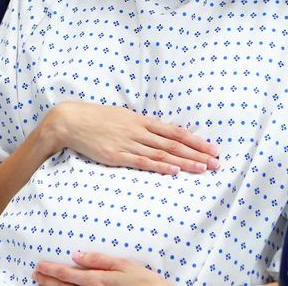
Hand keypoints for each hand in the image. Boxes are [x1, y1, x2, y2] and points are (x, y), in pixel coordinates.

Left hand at [33, 251, 168, 285]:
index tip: (39, 266)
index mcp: (98, 281)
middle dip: (48, 281)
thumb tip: (77, 255)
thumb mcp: (125, 266)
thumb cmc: (145, 282)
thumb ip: (99, 260)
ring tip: (41, 283)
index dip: (52, 271)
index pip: (69, 275)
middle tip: (35, 274)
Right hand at [45, 101, 218, 174]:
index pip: (175, 131)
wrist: (70, 120)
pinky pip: (142, 161)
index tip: (212, 148)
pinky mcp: (116, 155)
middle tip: (216, 161)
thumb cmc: (95, 119)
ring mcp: (128, 143)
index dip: (195, 140)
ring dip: (185, 161)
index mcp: (141, 120)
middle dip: (197, 153)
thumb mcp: (122, 117)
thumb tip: (158, 133)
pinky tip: (174, 170)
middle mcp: (138, 131)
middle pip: (174, 143)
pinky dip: (160, 166)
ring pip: (163, 153)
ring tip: (203, 168)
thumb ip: (140, 126)